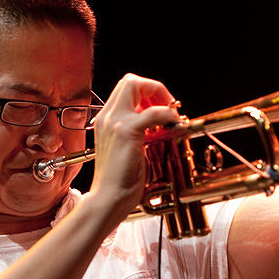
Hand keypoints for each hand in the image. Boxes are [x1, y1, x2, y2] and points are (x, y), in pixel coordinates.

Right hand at [90, 73, 180, 214]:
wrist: (108, 198)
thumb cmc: (120, 180)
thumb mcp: (129, 149)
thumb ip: (140, 133)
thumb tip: (160, 123)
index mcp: (106, 120)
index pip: (126, 89)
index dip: (147, 92)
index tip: (161, 108)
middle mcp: (107, 116)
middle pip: (130, 80)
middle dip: (154, 88)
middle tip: (167, 107)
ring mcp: (115, 122)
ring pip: (137, 86)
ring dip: (161, 98)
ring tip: (170, 116)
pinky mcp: (126, 132)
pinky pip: (154, 112)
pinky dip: (167, 115)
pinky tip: (172, 126)